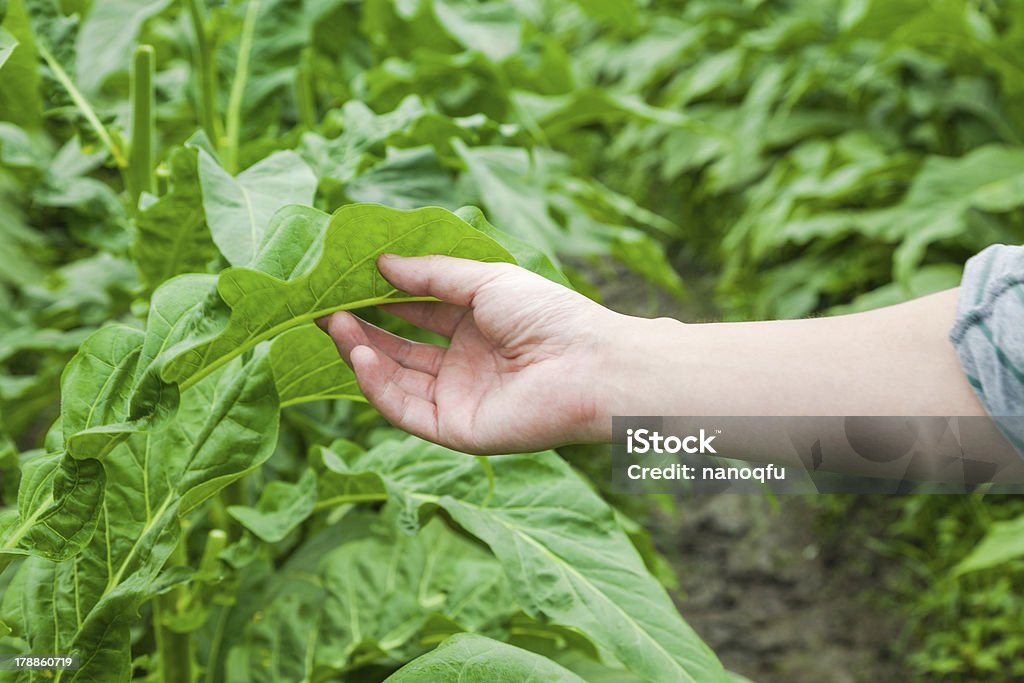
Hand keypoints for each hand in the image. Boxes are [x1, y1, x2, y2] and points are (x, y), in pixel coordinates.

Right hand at [318, 254, 624, 453]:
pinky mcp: (456, 430)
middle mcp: (464, 364)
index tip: (346, 282)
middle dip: (362, 328)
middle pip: (400, 348)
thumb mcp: (485, 280)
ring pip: (397, 379)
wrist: (587, 366)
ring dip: (363, 353)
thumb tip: (382, 262)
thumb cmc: (547, 315)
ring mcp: (459, 398)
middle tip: (322, 308)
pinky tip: (363, 357)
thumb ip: (432, 276)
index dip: (382, 300)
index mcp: (477, 327)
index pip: (417, 314)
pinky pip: (407, 410)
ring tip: (334, 324)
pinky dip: (380, 386)